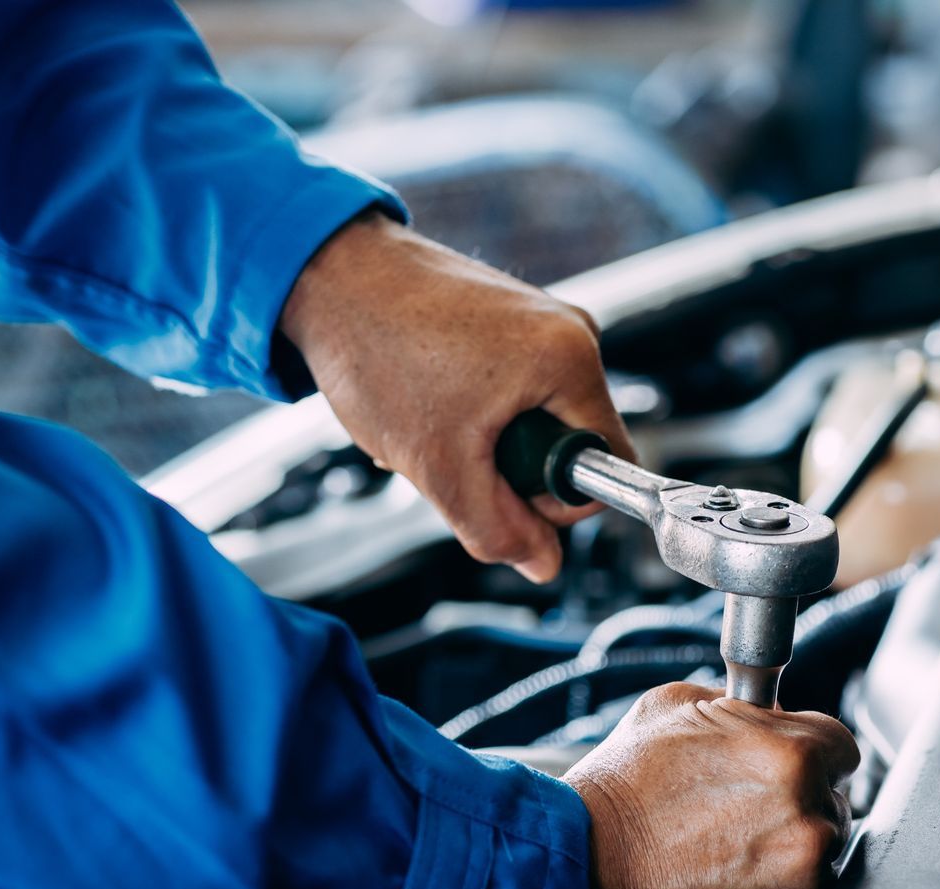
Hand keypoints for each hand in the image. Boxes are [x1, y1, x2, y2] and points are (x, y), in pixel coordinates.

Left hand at [278, 211, 633, 582]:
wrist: (326, 273)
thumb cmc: (377, 349)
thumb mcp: (440, 466)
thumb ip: (499, 528)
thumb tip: (543, 565)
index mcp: (571, 360)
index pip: (612, 464)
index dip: (560, 501)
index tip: (504, 492)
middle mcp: (570, 330)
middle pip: (571, 442)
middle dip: (512, 468)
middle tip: (453, 456)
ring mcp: (541, 318)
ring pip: (537, 418)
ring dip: (486, 441)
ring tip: (432, 422)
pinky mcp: (511, 314)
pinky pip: (516, 386)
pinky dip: (475, 409)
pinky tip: (429, 399)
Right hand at [562, 684, 859, 888]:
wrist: (573, 887)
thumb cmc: (610, 805)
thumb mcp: (668, 710)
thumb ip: (737, 704)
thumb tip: (765, 712)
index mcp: (791, 761)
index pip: (841, 749)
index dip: (809, 755)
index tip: (786, 768)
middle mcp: (808, 830)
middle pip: (831, 809)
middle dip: (795, 809)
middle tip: (734, 819)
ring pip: (817, 868)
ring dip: (784, 863)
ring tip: (717, 862)